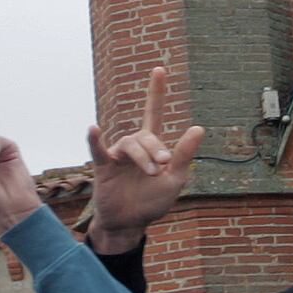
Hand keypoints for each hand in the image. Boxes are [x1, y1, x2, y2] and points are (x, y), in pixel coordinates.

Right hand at [82, 66, 206, 252]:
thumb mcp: (175, 179)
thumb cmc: (152, 201)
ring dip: (142, 157)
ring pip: (130, 144)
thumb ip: (184, 155)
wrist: (131, 223)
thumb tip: (198, 127)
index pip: (153, 113)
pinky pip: (98, 149)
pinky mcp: (103, 167)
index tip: (159, 69)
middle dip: (156, 149)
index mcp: (152, 146)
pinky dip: (95, 139)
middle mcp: (133, 146)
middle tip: (162, 168)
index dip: (156, 92)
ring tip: (151, 173)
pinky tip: (94, 129)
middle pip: (146, 136)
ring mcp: (117, 155)